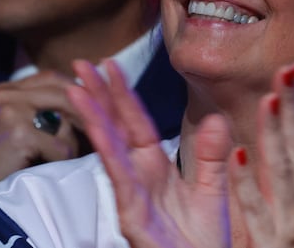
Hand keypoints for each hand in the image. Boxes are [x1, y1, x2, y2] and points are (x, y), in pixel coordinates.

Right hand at [0, 70, 84, 204]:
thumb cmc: (8, 159)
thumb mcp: (23, 123)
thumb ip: (46, 107)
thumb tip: (90, 95)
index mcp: (7, 89)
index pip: (51, 77)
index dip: (77, 90)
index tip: (97, 105)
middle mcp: (6, 94)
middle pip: (61, 91)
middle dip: (85, 110)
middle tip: (100, 126)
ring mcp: (11, 111)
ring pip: (65, 118)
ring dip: (72, 141)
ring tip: (68, 155)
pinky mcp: (19, 133)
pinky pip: (60, 146)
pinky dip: (63, 159)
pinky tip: (52, 169)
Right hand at [67, 59, 231, 247]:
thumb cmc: (204, 244)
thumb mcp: (212, 191)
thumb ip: (212, 156)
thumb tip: (215, 118)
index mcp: (155, 168)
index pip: (135, 122)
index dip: (122, 93)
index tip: (110, 65)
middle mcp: (139, 177)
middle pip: (115, 127)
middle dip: (99, 96)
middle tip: (81, 64)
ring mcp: (131, 195)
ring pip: (110, 148)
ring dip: (93, 117)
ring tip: (77, 88)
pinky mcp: (132, 214)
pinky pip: (120, 176)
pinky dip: (108, 150)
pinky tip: (98, 128)